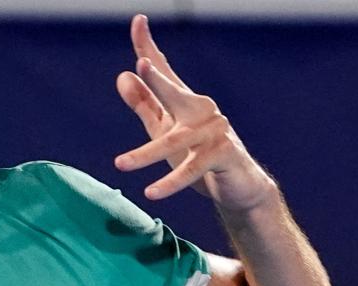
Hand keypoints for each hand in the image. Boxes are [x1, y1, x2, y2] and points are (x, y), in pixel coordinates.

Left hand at [114, 14, 276, 213]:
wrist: (237, 186)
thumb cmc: (197, 156)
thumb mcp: (165, 129)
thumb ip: (144, 105)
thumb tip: (123, 76)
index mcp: (184, 102)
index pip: (164, 70)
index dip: (149, 47)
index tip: (138, 20)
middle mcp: (201, 110)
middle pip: (174, 93)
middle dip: (159, 80)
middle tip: (142, 64)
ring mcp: (214, 131)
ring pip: (175, 141)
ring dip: (145, 155)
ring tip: (120, 165)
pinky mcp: (223, 155)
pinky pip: (192, 169)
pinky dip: (171, 183)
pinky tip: (151, 192)